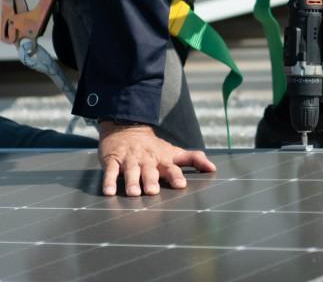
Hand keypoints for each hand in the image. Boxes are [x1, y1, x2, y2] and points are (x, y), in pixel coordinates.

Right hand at [98, 122, 215, 196]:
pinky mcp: (112, 160)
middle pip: (149, 171)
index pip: (171, 167)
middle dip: (151, 180)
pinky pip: (110, 171)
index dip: (176, 176)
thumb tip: (213, 168)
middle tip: (153, 191)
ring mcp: (129, 159)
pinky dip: (108, 181)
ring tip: (134, 193)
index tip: (181, 185)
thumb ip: (193, 159)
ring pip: (130, 171)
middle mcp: (146, 160)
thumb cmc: (153, 147)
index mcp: (162, 159)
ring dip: (132, 182)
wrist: (127, 128)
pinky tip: (108, 192)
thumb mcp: (173, 151)